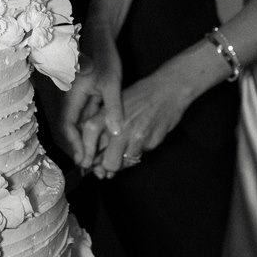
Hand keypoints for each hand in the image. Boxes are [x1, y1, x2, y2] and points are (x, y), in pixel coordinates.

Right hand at [63, 26, 123, 170]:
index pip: (68, 126)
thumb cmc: (104, 56)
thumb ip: (113, 108)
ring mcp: (74, 98)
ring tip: (92, 158)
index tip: (83, 160)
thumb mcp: (112, 83)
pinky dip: (86, 130)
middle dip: (76, 148)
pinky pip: (80, 117)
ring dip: (81, 141)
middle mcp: (68, 99)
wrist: (99, 36)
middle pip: (68, 129)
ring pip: (74, 124)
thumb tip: (116, 133)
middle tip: (88, 166)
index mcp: (72, 96)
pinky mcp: (81, 96)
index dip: (74, 145)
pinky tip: (96, 140)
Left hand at [92, 63, 191, 177]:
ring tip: (130, 147)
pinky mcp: (151, 141)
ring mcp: (137, 136)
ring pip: (127, 163)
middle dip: (110, 167)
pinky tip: (144, 136)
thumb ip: (104, 126)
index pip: (89, 137)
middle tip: (112, 164)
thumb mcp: (116, 104)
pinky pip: (141, 155)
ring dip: (127, 160)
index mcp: (107, 114)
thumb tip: (95, 153)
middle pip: (109, 163)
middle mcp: (120, 127)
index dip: (87, 155)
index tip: (88, 164)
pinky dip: (141, 150)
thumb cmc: (142, 95)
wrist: (169, 88)